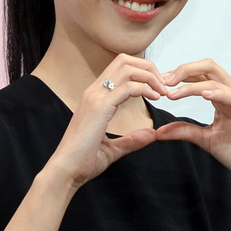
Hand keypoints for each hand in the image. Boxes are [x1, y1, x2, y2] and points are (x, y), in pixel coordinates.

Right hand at [48, 54, 165, 187]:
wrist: (65, 171)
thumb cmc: (82, 161)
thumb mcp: (113, 149)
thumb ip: (131, 140)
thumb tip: (151, 133)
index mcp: (95, 97)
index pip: (120, 68)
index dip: (143, 73)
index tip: (159, 89)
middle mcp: (94, 92)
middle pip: (125, 60)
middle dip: (149, 68)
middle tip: (164, 86)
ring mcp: (95, 97)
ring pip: (127, 67)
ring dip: (149, 75)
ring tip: (162, 91)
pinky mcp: (99, 107)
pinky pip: (128, 87)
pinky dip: (145, 88)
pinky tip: (155, 98)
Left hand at [157, 59, 230, 195]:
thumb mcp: (205, 140)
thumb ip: (184, 132)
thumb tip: (158, 132)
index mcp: (222, 96)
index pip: (200, 75)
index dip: (179, 75)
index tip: (159, 84)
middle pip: (208, 67)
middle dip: (184, 70)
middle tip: (164, 81)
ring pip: (216, 80)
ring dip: (191, 84)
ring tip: (173, 92)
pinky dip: (217, 93)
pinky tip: (203, 94)